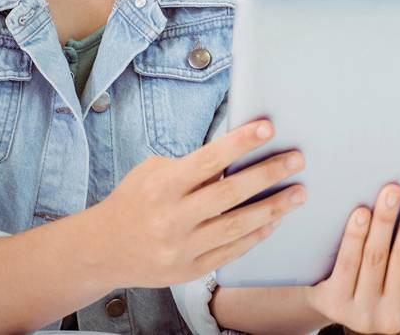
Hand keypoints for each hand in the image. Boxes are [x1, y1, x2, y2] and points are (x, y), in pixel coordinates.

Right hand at [91, 119, 305, 288]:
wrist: (101, 250)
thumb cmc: (134, 200)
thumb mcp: (154, 172)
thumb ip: (193, 167)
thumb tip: (238, 153)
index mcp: (161, 187)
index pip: (208, 160)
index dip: (240, 142)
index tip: (269, 128)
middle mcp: (171, 219)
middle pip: (230, 194)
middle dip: (268, 174)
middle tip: (297, 159)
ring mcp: (180, 249)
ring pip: (237, 226)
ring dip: (273, 208)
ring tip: (298, 193)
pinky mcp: (188, 272)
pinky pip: (230, 252)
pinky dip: (255, 235)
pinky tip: (274, 220)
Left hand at [304, 176, 399, 333]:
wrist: (335, 301)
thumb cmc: (386, 279)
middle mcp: (396, 316)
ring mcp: (364, 313)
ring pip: (378, 257)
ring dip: (386, 219)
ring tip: (393, 189)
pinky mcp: (335, 304)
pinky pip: (348, 265)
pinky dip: (356, 236)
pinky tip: (362, 212)